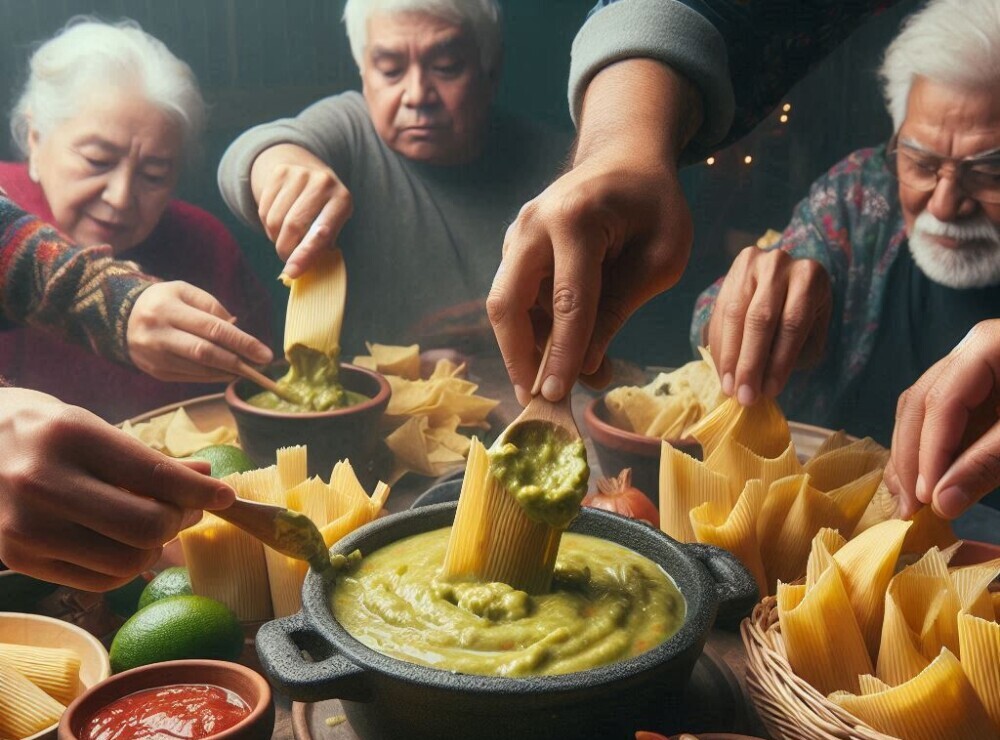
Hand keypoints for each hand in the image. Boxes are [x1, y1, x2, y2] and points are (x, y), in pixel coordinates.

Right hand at [0, 389, 235, 589]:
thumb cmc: (46, 434)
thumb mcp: (96, 429)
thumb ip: (150, 459)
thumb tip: (208, 481)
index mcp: (70, 437)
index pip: (155, 475)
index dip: (200, 491)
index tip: (226, 496)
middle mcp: (42, 483)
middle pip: (146, 527)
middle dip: (180, 520)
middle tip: (188, 509)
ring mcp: (25, 527)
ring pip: (127, 562)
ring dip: (156, 548)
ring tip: (156, 524)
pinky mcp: (18, 560)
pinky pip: (101, 581)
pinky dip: (127, 567)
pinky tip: (125, 543)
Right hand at [127, 281, 272, 381]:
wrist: (120, 317)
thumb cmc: (163, 301)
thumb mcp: (185, 291)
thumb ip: (213, 308)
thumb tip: (238, 330)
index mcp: (167, 309)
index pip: (212, 329)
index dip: (242, 342)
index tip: (265, 354)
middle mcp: (157, 334)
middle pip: (205, 353)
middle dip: (238, 361)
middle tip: (262, 366)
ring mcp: (154, 356)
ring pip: (199, 369)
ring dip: (228, 371)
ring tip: (249, 368)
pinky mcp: (155, 372)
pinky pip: (191, 377)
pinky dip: (213, 376)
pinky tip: (228, 372)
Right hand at [251, 143, 352, 279]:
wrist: (310, 172)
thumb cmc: (324, 209)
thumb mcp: (332, 224)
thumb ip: (319, 246)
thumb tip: (295, 270)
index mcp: (342, 200)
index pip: (321, 232)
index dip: (305, 254)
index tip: (291, 272)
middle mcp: (323, 183)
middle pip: (293, 226)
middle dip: (286, 250)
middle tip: (288, 260)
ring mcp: (300, 174)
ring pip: (274, 220)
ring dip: (275, 238)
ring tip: (285, 238)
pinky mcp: (279, 172)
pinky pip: (264, 210)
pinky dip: (267, 225)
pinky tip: (278, 223)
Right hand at [488, 60, 702, 404]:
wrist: (625, 157)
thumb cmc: (654, 204)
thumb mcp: (661, 257)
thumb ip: (620, 308)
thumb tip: (585, 365)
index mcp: (576, 219)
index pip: (567, 300)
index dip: (562, 353)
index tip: (558, 396)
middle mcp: (532, 224)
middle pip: (508, 302)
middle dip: (519, 356)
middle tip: (537, 398)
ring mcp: (517, 233)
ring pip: (506, 304)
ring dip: (529, 347)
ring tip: (566, 377)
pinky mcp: (515, 246)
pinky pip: (516, 296)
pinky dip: (534, 327)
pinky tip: (563, 347)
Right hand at [706, 246, 831, 404]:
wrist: (790, 280)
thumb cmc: (805, 314)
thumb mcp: (812, 331)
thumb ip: (792, 353)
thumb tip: (763, 386)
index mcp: (809, 276)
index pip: (792, 323)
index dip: (779, 360)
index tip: (769, 392)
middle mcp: (779, 264)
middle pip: (760, 318)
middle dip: (750, 362)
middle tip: (744, 396)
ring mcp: (750, 265)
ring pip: (734, 316)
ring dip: (729, 357)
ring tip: (729, 388)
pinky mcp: (729, 275)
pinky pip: (719, 314)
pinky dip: (719, 346)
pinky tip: (722, 371)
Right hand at [885, 320, 999, 519]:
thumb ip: (990, 464)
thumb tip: (942, 504)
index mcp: (988, 345)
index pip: (942, 402)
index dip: (928, 452)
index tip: (926, 499)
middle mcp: (971, 350)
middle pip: (921, 403)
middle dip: (911, 457)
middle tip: (908, 509)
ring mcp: (972, 367)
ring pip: (922, 410)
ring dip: (912, 457)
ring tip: (907, 501)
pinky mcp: (980, 389)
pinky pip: (941, 418)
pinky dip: (931, 451)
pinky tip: (924, 482)